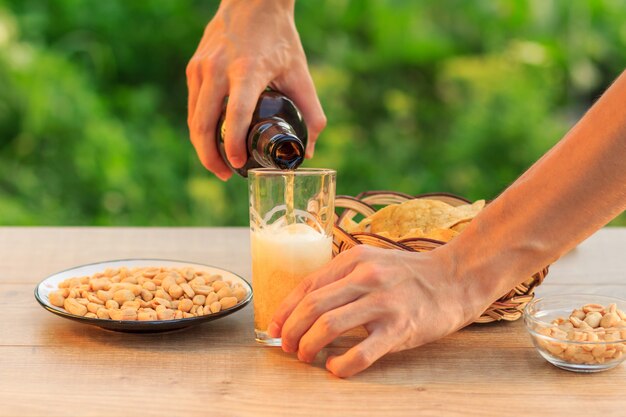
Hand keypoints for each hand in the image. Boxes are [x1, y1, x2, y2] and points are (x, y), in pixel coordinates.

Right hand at [186, 0, 325, 179]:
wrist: (252, 2)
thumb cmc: (279, 38)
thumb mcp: (300, 72)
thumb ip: (311, 112)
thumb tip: (307, 150)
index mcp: (247, 71)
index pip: (235, 115)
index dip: (234, 145)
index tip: (239, 165)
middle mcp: (218, 69)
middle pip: (204, 124)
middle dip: (211, 156)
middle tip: (226, 175)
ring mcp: (202, 68)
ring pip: (194, 118)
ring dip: (202, 147)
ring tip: (218, 165)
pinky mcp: (194, 68)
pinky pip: (193, 106)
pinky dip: (200, 128)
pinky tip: (212, 141)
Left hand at [267, 245, 482, 377]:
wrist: (455, 279)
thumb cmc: (408, 275)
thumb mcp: (372, 262)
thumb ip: (342, 279)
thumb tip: (306, 306)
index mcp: (354, 260)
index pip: (307, 286)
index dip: (285, 310)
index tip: (275, 328)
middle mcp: (365, 278)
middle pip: (312, 307)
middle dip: (292, 331)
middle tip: (288, 347)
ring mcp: (382, 302)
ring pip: (328, 327)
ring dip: (308, 347)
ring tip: (306, 357)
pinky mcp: (399, 328)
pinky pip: (360, 352)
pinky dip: (341, 365)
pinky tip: (336, 368)